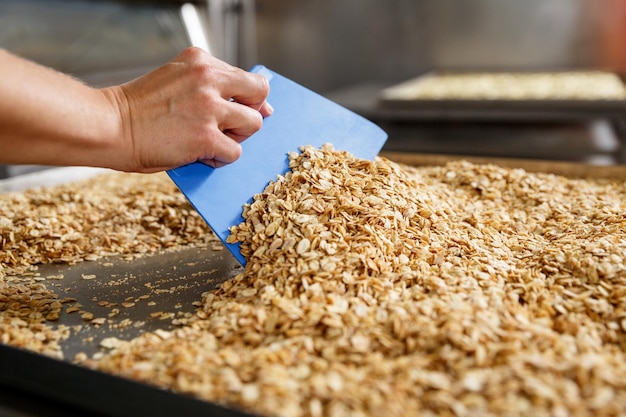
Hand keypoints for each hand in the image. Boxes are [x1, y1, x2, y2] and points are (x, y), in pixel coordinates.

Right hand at [103, 47, 271, 171]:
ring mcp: (209, 108)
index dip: (249, 97)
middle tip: (225, 127)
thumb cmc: (138, 109)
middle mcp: (208, 78)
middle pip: (259, 95)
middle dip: (248, 114)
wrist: (108, 126)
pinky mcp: (206, 136)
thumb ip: (212, 86)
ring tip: (210, 140)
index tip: (240, 109)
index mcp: (200, 61)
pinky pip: (235, 151)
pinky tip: (200, 155)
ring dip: (236, 137)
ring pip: (253, 123)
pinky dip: (220, 159)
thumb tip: (262, 108)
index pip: (247, 78)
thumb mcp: (176, 80)